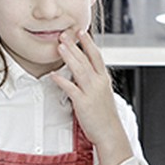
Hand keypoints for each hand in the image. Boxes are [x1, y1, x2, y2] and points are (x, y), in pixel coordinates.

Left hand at [51, 30, 132, 164]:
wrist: (110, 133)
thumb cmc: (105, 115)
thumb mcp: (103, 94)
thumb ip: (94, 81)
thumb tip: (83, 72)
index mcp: (104, 79)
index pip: (96, 56)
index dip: (88, 43)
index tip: (81, 31)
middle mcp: (99, 83)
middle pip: (86, 59)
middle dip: (74, 45)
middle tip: (64, 34)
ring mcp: (91, 92)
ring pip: (79, 70)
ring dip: (68, 57)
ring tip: (59, 46)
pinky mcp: (83, 103)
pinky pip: (71, 89)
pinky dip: (62, 81)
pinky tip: (53, 74)